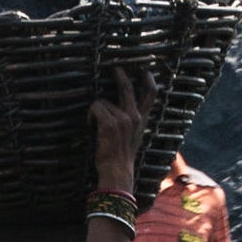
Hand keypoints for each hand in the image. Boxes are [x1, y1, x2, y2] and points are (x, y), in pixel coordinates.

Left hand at [90, 66, 153, 197]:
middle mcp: (135, 117)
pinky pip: (96, 108)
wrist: (118, 173)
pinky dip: (90, 115)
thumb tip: (120, 113)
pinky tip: (90, 126)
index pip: (152, 95)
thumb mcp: (133, 139)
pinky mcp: (110, 123)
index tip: (145, 72)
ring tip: (93, 124)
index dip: (149, 81)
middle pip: (128, 88)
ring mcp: (123, 119)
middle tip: (115, 69)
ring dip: (95, 110)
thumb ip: (132, 125)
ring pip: (103, 101)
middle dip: (120, 75)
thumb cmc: (121, 159)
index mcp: (141, 121)